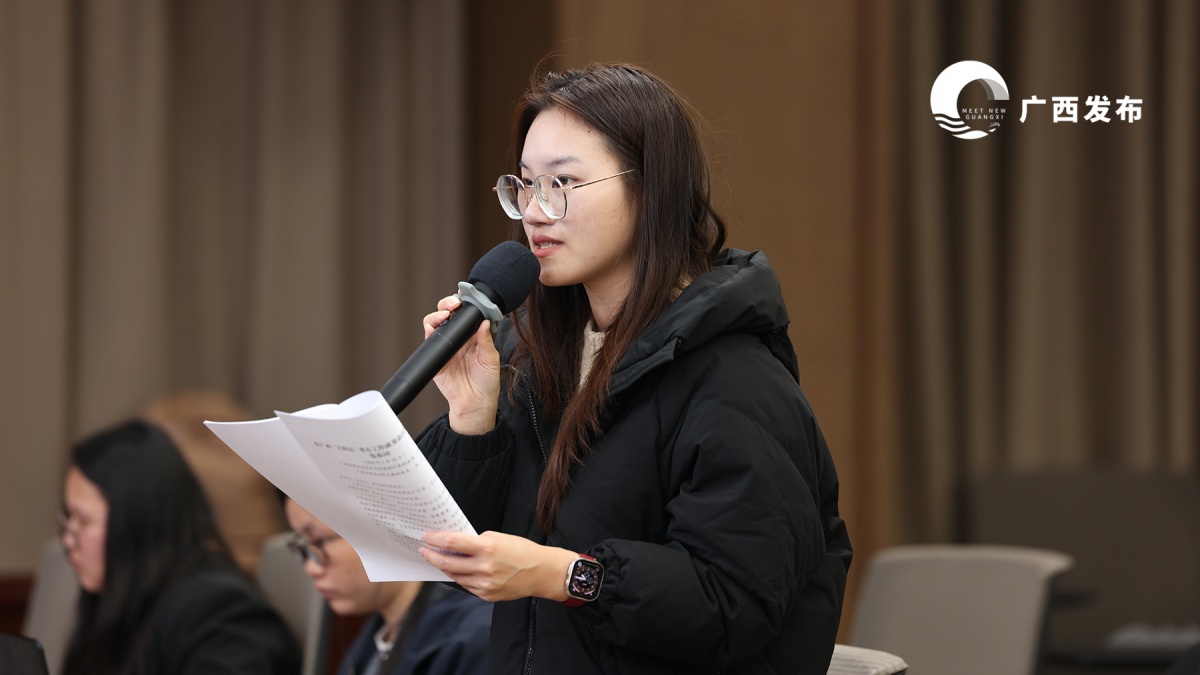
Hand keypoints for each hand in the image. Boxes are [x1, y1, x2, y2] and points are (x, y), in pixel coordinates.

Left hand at [419, 531, 577, 602]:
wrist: (541, 572)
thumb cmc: (522, 551)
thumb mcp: (498, 538)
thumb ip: (475, 542)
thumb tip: (454, 544)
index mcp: (487, 548)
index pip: (452, 543)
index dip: (435, 539)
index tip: (426, 537)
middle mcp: (484, 568)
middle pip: (447, 563)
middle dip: (432, 556)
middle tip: (424, 550)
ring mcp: (484, 584)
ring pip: (454, 576)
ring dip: (445, 567)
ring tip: (440, 559)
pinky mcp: (486, 595)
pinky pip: (466, 585)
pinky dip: (461, 577)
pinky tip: (460, 571)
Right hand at [422, 295, 499, 433]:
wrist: (475, 404)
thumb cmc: (486, 382)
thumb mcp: (491, 359)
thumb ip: (486, 340)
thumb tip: (483, 322)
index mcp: (474, 335)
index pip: (467, 313)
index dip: (465, 302)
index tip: (466, 296)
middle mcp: (459, 338)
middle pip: (449, 313)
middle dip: (449, 303)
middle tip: (455, 303)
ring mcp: (446, 346)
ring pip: (436, 323)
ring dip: (438, 314)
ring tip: (445, 314)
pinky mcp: (436, 356)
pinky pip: (430, 340)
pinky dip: (429, 331)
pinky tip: (433, 327)